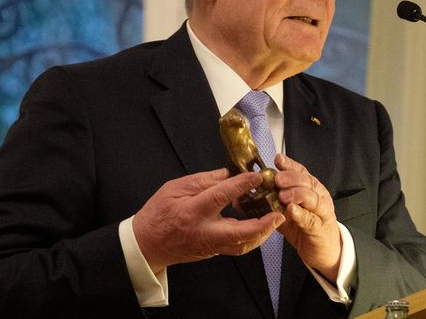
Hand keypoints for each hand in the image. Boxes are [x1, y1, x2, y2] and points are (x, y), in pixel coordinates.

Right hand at [133, 168, 285, 273]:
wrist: (146, 245)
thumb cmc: (157, 215)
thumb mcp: (174, 188)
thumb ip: (202, 180)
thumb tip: (226, 174)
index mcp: (192, 211)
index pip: (220, 196)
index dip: (241, 185)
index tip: (256, 176)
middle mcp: (204, 231)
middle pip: (240, 232)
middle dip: (263, 224)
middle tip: (278, 213)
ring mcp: (210, 245)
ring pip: (243, 245)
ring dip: (262, 233)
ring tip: (275, 219)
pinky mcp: (213, 251)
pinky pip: (237, 247)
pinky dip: (252, 238)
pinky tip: (260, 227)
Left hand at [274, 155, 341, 282]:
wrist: (324, 250)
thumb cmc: (306, 228)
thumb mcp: (287, 211)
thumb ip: (273, 202)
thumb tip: (250, 194)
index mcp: (311, 189)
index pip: (301, 172)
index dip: (290, 165)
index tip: (278, 159)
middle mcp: (319, 197)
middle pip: (308, 182)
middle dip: (292, 178)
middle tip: (277, 179)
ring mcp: (322, 212)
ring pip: (313, 198)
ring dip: (297, 194)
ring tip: (282, 194)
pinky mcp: (321, 229)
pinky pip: (311, 219)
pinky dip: (301, 214)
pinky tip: (291, 210)